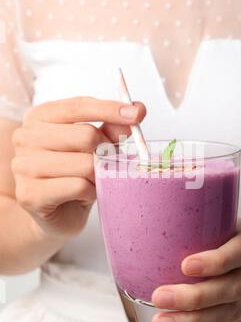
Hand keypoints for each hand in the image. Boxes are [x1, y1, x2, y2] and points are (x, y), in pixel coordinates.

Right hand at [12, 96, 145, 240]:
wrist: (56, 215)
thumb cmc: (74, 176)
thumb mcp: (94, 148)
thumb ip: (110, 128)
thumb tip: (136, 110)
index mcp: (39, 118)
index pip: (78, 106)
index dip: (110, 109)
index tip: (137, 113)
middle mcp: (25, 138)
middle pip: (85, 135)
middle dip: (107, 150)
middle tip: (109, 162)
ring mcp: (23, 166)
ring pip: (85, 164)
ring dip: (99, 174)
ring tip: (93, 180)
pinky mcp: (30, 194)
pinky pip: (78, 187)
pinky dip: (91, 191)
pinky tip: (85, 194)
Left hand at [152, 220, 240, 321]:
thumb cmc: (228, 232)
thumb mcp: (220, 219)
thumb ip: (195, 225)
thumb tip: (147, 230)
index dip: (215, 262)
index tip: (185, 266)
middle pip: (233, 288)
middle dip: (194, 297)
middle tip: (159, 298)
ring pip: (230, 313)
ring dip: (194, 321)